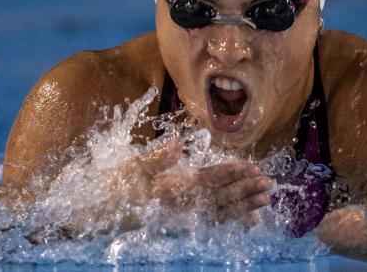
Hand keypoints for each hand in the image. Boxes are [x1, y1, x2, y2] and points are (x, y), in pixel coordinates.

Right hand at [125, 138, 274, 226]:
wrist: (98, 217)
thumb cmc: (112, 188)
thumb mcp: (130, 168)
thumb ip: (157, 157)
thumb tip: (180, 142)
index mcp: (167, 191)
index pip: (205, 181)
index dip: (228, 173)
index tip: (250, 167)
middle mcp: (179, 208)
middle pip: (218, 198)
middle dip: (244, 189)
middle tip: (268, 182)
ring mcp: (181, 219)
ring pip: (219, 212)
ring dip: (244, 205)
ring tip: (265, 199)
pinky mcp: (181, 225)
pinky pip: (211, 223)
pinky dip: (232, 219)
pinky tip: (248, 218)